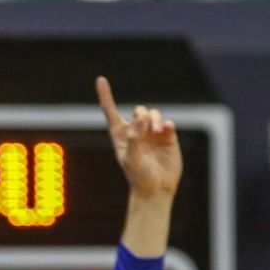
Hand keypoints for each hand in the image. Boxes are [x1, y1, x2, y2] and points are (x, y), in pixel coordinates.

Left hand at [97, 76, 181, 200]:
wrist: (156, 189)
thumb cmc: (138, 177)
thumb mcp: (132, 159)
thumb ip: (134, 138)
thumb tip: (140, 119)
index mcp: (121, 136)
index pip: (111, 111)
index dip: (106, 96)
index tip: (100, 79)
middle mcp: (136, 132)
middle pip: (139, 110)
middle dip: (142, 115)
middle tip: (147, 129)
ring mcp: (152, 134)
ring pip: (154, 114)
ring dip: (155, 120)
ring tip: (158, 132)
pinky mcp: (167, 137)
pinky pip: (169, 123)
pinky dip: (168, 124)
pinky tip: (166, 131)